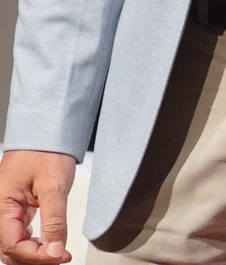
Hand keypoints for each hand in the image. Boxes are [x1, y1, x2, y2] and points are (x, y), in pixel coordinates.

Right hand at [0, 150, 77, 264]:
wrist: (47, 132)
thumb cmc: (47, 151)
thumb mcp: (54, 186)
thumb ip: (54, 220)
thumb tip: (55, 250)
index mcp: (1, 206)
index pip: (12, 245)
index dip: (36, 256)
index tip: (59, 256)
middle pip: (9, 249)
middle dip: (33, 259)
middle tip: (60, 258)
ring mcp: (6, 210)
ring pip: (12, 244)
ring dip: (32, 254)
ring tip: (56, 254)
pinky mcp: (16, 208)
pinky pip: (18, 233)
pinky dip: (32, 243)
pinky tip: (48, 244)